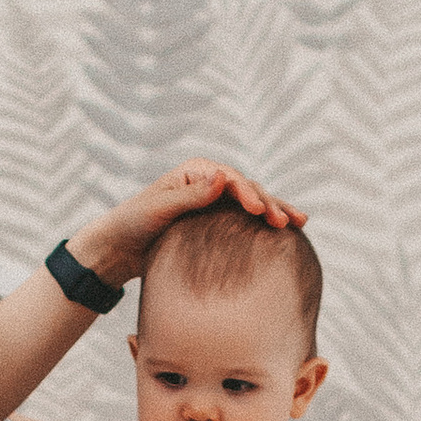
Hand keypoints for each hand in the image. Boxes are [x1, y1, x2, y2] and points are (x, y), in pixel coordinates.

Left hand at [68, 154, 305, 286]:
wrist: (120, 247)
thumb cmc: (134, 223)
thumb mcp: (159, 208)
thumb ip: (191, 196)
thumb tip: (224, 176)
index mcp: (196, 172)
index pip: (230, 179)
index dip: (248, 193)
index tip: (259, 211)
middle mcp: (210, 183)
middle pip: (248, 189)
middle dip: (270, 204)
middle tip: (288, 222)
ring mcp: (216, 203)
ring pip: (254, 203)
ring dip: (277, 211)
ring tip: (301, 223)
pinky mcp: (218, 223)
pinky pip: (247, 222)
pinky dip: (266, 226)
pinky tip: (288, 234)